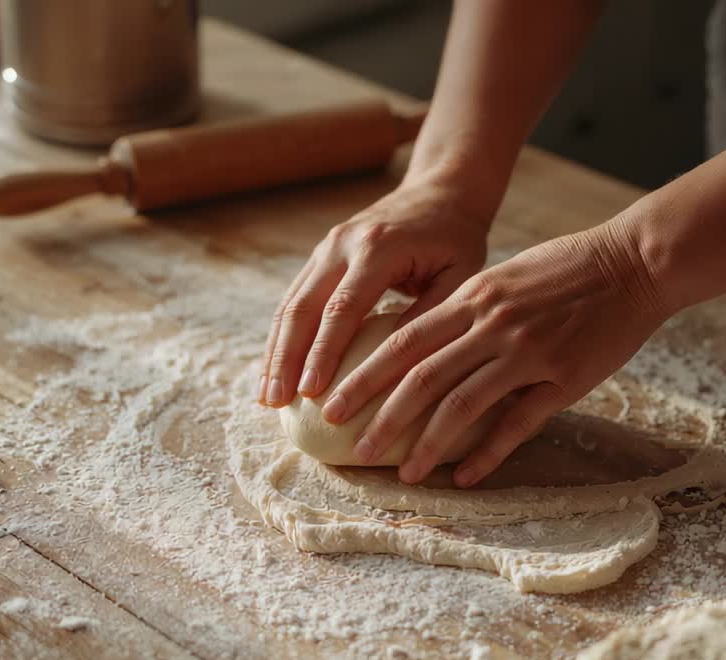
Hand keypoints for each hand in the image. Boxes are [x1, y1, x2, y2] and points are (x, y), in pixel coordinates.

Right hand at [259, 176, 491, 407]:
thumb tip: (400, 369)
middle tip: (277, 402)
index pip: (343, 308)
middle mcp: (342, 245)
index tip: (311, 392)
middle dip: (286, 358)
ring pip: (289, 304)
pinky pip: (294, 299)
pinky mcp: (321, 256)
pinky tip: (274, 369)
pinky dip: (281, 337)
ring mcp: (326, 248)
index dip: (324, 352)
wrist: (440, 191)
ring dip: (275, 351)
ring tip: (266, 396)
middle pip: (302, 307)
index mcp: (377, 248)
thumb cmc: (456, 238)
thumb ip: (431, 316)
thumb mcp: (459, 275)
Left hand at [320, 218, 668, 486]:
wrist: (635, 262)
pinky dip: (486, 454)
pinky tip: (464, 476)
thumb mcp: (505, 275)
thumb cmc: (569, 267)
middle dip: (381, 418)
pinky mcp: (562, 379)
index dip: (364, 377)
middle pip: (420, 378)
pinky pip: (516, 424)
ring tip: (404, 474)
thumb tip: (426, 341)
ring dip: (427, 445)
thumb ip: (467, 308)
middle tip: (354, 450)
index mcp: (472, 297)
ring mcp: (526, 353)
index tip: (333, 405)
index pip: (402, 342)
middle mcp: (491, 325)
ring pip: (461, 406)